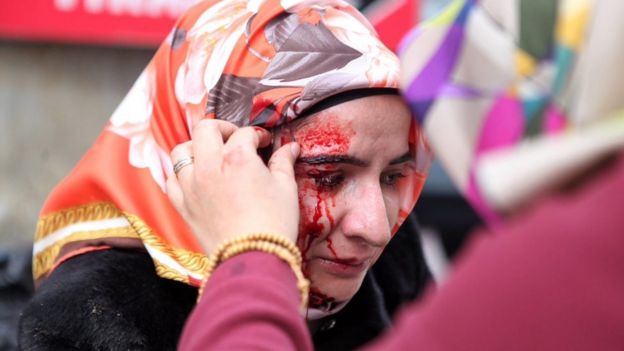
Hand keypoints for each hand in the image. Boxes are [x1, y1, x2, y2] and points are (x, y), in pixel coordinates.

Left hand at [166, 119, 299, 255]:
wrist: (253, 259)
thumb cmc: (273, 224)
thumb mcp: (286, 189)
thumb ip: (283, 163)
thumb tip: (290, 148)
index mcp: (238, 157)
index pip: (245, 133)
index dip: (258, 135)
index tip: (264, 143)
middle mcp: (209, 165)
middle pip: (206, 130)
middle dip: (222, 128)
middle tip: (235, 138)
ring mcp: (191, 185)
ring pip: (181, 151)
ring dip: (196, 147)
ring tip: (209, 154)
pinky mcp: (182, 205)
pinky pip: (170, 180)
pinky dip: (179, 173)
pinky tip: (192, 176)